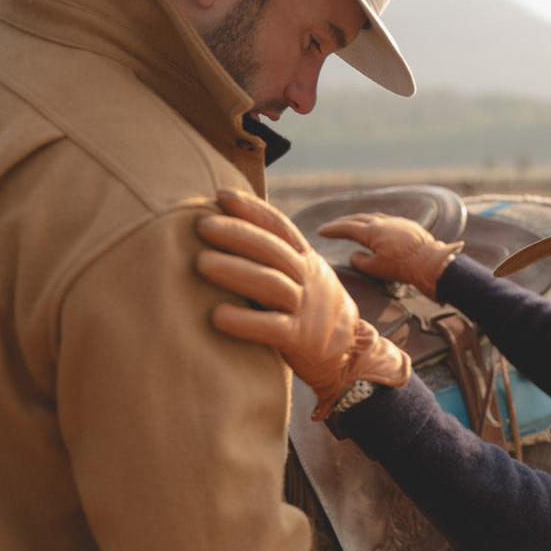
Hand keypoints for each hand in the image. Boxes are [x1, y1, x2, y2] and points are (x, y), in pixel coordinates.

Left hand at [196, 189, 410, 419]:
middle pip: (273, 250)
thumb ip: (275, 260)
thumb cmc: (310, 313)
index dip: (253, 209)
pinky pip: (271, 327)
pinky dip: (244, 321)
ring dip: (235, 271)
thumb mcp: (303, 278)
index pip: (280, 227)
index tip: (221, 194)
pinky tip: (216, 315)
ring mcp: (306, 309)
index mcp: (307, 261)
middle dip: (237, 234)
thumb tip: (227, 233)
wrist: (349, 355)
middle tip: (201, 226)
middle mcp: (308, 280)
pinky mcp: (299, 339)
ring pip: (271, 284)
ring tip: (200, 263)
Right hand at [318, 213, 462, 300]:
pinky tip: (377, 226)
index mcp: (372, 232)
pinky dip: (376, 221)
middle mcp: (383, 223)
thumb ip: (361, 261)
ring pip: (374, 216)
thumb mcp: (376, 269)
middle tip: (333, 226)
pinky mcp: (409, 225)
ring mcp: (397, 222)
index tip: (321, 231)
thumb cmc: (403, 267)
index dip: (333, 229)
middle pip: (358, 219)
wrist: (431, 262)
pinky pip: (387, 219)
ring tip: (353, 224)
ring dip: (360, 219)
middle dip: (344, 222)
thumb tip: (353, 255)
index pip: (347, 228)